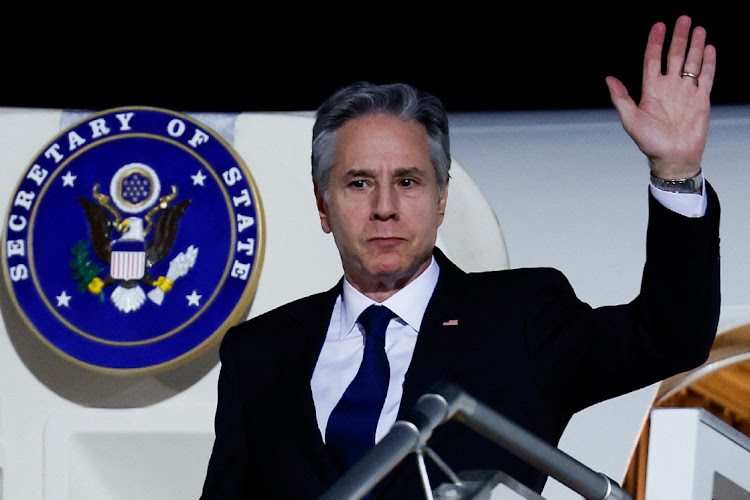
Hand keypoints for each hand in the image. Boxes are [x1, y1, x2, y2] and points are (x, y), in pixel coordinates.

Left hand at [606, 15, 715, 179]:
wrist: (673, 158)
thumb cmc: (650, 143)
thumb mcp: (630, 120)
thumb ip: (621, 98)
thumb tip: (608, 79)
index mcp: (651, 90)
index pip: (653, 60)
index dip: (655, 43)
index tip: (658, 26)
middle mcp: (669, 87)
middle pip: (674, 56)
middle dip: (678, 37)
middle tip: (682, 19)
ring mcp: (685, 92)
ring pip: (691, 62)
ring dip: (695, 45)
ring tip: (698, 28)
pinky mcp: (700, 99)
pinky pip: (705, 77)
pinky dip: (708, 63)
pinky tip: (709, 48)